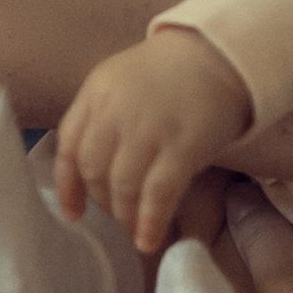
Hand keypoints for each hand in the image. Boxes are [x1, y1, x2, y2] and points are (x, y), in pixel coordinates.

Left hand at [55, 28, 252, 250]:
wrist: (226, 52)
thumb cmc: (175, 73)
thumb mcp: (125, 82)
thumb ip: (104, 117)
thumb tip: (92, 175)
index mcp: (98, 89)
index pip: (68, 144)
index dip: (67, 185)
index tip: (73, 213)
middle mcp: (118, 108)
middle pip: (94, 169)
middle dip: (102, 201)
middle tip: (118, 215)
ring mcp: (150, 126)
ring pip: (122, 186)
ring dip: (125, 215)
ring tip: (135, 228)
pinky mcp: (184, 144)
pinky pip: (157, 194)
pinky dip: (150, 222)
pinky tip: (149, 240)